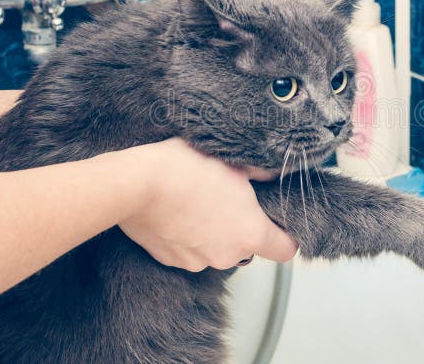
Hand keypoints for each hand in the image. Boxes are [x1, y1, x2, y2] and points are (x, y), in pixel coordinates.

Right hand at [112, 138, 297, 270]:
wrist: (137, 184)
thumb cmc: (187, 169)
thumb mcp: (233, 162)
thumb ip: (260, 174)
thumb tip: (273, 174)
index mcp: (250, 233)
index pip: (286, 250)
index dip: (286, 236)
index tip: (277, 223)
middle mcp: (228, 255)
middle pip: (247, 248)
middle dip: (241, 228)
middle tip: (228, 200)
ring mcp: (198, 262)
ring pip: (216, 250)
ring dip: (213, 233)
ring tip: (198, 203)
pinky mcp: (172, 261)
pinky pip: (189, 252)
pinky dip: (187, 238)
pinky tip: (178, 213)